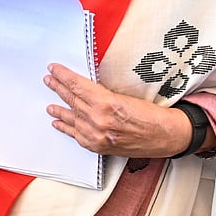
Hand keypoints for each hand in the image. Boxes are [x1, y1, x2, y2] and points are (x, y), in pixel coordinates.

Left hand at [44, 63, 191, 157]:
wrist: (167, 136)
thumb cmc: (152, 115)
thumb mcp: (126, 96)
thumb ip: (103, 93)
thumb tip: (85, 87)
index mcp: (106, 103)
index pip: (77, 86)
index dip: (63, 76)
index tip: (54, 69)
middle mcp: (98, 120)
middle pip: (72, 100)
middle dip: (58, 88)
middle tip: (48, 80)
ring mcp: (97, 135)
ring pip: (72, 118)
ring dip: (59, 109)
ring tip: (49, 104)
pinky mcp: (98, 146)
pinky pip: (77, 135)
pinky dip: (66, 128)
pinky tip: (58, 123)